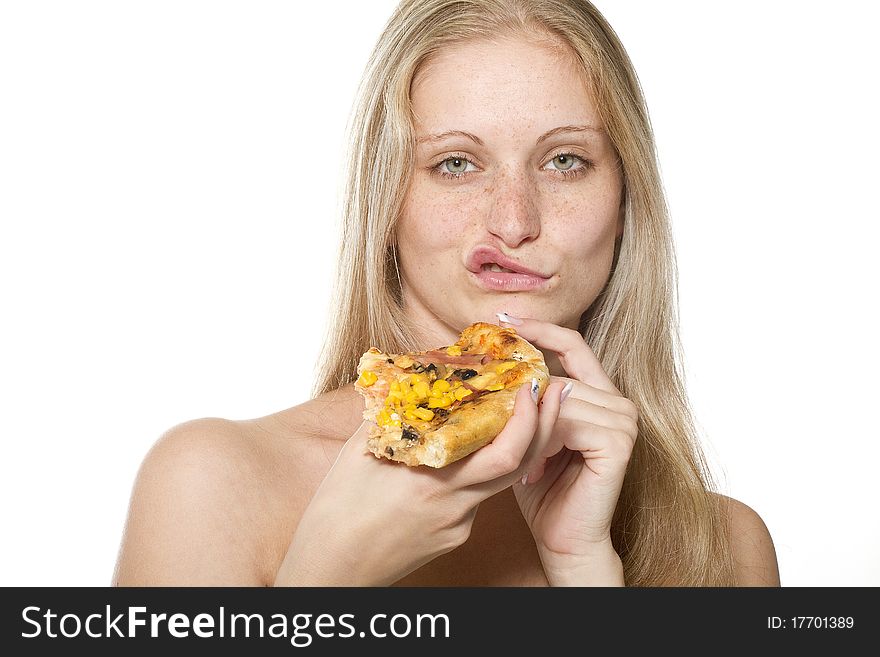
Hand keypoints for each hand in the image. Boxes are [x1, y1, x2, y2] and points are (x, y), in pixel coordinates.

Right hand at [274, 383, 547, 585]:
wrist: (330, 571)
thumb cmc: (334, 511)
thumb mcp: (358, 453)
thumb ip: (392, 414)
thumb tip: (409, 377)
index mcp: (431, 480)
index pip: (502, 452)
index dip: (526, 418)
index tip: (531, 384)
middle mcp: (453, 505)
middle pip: (517, 465)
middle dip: (541, 424)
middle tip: (550, 388)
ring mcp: (458, 525)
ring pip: (498, 481)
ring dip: (514, 445)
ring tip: (518, 411)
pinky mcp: (455, 538)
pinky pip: (476, 498)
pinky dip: (479, 470)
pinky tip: (470, 452)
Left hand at [500, 316, 638, 585]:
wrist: (565, 539)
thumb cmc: (543, 489)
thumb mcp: (528, 434)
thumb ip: (524, 400)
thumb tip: (490, 363)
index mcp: (598, 394)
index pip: (571, 345)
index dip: (539, 329)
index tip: (501, 318)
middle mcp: (617, 402)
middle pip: (559, 375)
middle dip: (523, 398)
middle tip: (500, 426)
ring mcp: (623, 420)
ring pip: (560, 399)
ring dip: (532, 431)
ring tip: (524, 463)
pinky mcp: (618, 442)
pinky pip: (567, 423)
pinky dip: (544, 444)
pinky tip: (535, 469)